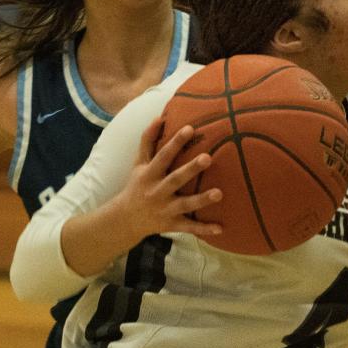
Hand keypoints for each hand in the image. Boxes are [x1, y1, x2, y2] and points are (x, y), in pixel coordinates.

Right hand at [113, 118, 222, 240]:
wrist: (126, 219)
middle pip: (175, 179)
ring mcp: (166, 209)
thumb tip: (159, 117)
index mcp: (149, 174)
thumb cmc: (137, 184)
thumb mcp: (138, 163)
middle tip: (208, 158)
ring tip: (219, 193)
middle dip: (191, 169)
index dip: (175, 142)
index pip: (163, 156)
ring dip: (202, 200)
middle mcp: (157, 191)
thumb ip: (148, 141)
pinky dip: (203, 229)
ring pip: (185, 205)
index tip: (190, 128)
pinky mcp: (172, 224)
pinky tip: (220, 228)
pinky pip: (189, 228)